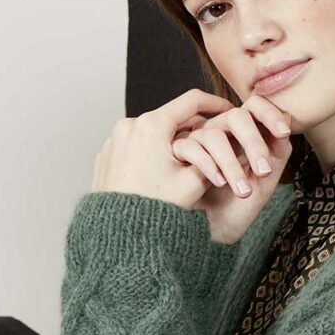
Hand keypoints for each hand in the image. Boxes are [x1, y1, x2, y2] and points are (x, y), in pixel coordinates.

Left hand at [91, 88, 237, 208]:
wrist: (120, 233)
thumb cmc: (157, 208)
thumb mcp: (194, 182)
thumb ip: (213, 157)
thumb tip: (226, 145)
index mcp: (153, 125)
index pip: (191, 101)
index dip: (215, 103)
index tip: (228, 108)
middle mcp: (129, 125)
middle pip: (169, 118)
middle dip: (190, 129)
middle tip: (209, 142)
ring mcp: (114, 139)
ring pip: (151, 133)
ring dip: (169, 141)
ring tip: (184, 162)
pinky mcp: (106, 154)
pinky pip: (133, 146)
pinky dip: (149, 153)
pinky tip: (160, 173)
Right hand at [170, 93, 292, 244]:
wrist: (216, 231)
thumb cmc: (240, 204)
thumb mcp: (265, 179)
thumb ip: (277, 150)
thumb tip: (285, 118)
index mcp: (243, 131)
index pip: (255, 107)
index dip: (270, 114)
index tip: (284, 133)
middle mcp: (221, 130)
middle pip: (236, 116)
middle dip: (253, 143)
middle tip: (264, 172)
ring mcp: (199, 140)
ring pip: (214, 136)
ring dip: (232, 164)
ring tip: (243, 191)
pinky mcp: (179, 154)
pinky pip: (190, 148)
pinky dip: (208, 166)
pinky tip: (220, 184)